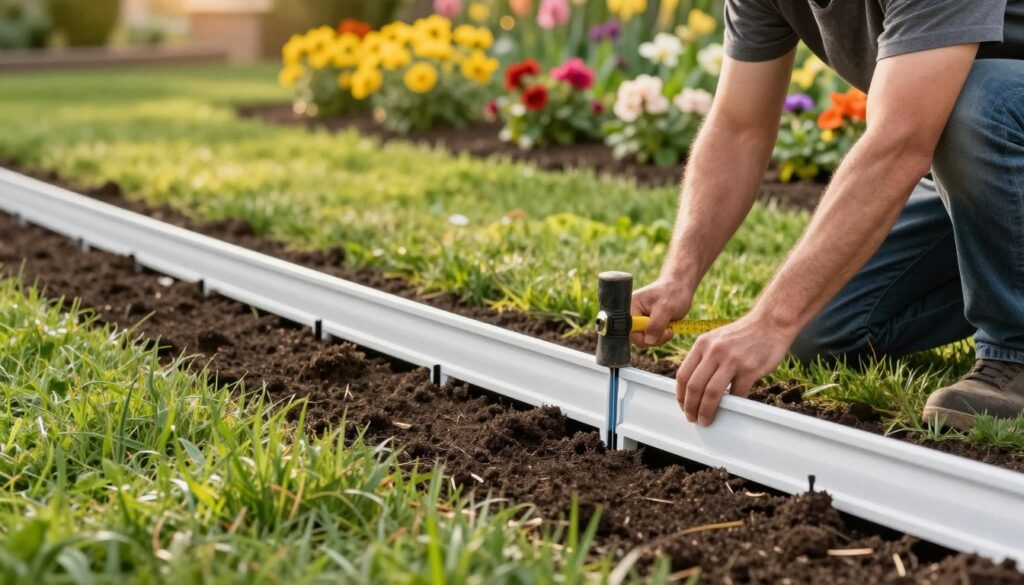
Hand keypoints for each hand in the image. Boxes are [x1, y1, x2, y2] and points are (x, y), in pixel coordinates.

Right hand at [630, 278, 693, 347]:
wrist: (680, 288)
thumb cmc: (672, 293)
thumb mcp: (666, 308)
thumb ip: (656, 325)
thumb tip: (648, 341)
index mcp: (630, 307)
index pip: (628, 331)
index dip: (642, 336)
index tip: (658, 331)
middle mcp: (632, 315)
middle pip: (636, 338)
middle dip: (654, 338)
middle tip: (668, 330)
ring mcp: (640, 321)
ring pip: (644, 340)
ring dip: (659, 338)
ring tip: (669, 328)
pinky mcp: (648, 325)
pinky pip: (651, 339)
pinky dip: (661, 337)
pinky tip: (668, 328)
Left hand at [675, 312, 795, 425]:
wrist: (771, 323)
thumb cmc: (743, 334)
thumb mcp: (717, 338)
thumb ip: (704, 357)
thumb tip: (693, 386)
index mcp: (702, 344)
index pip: (683, 374)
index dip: (680, 395)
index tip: (683, 405)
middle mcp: (714, 351)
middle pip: (694, 386)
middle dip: (690, 407)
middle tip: (692, 418)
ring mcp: (732, 360)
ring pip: (711, 393)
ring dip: (706, 411)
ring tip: (705, 420)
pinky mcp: (749, 369)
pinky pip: (736, 394)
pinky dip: (732, 405)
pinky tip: (730, 409)